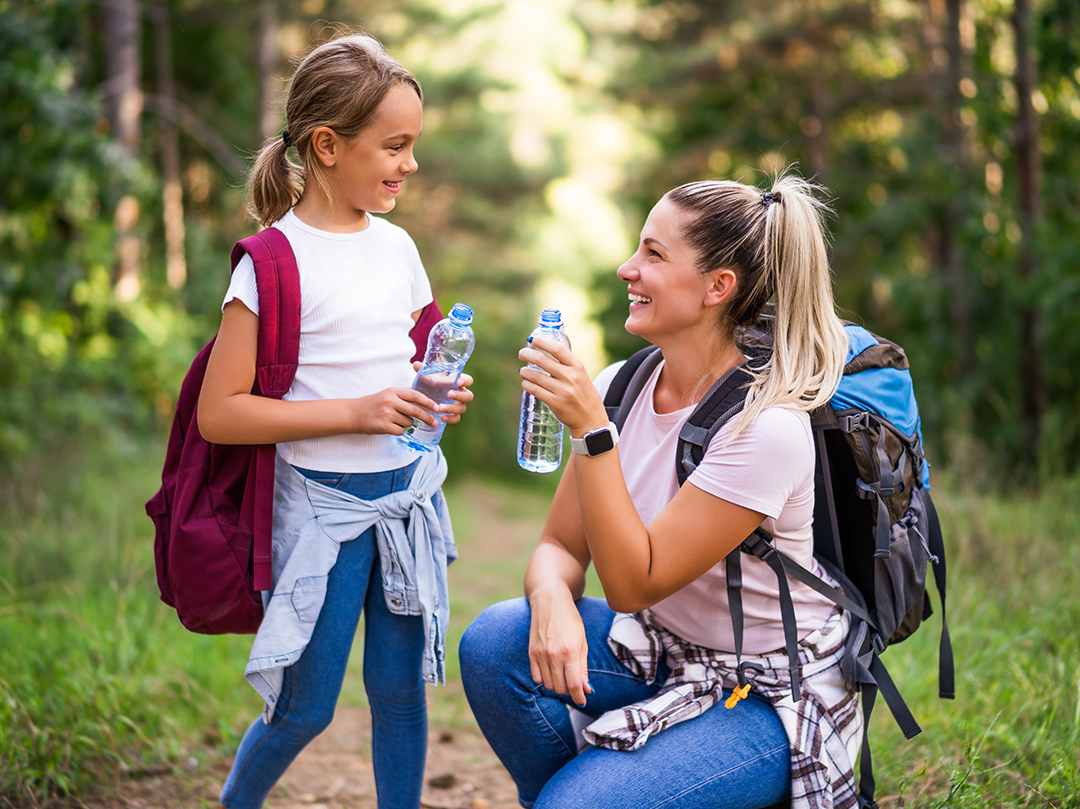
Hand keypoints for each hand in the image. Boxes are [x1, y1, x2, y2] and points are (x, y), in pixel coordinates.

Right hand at [351, 387, 439, 435]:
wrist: (353, 413)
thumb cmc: (373, 404)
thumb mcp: (388, 394)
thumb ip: (403, 396)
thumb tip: (424, 401)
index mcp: (393, 391)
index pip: (416, 396)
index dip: (428, 402)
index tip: (437, 408)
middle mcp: (390, 401)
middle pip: (416, 410)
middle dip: (427, 418)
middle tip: (434, 423)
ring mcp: (387, 413)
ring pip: (408, 422)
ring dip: (407, 424)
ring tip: (395, 421)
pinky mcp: (384, 426)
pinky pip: (401, 431)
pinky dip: (399, 430)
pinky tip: (391, 427)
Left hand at [410, 362, 474, 424]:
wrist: (426, 395)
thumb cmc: (431, 382)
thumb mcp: (428, 375)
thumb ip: (423, 369)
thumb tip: (416, 365)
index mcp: (458, 382)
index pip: (468, 380)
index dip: (466, 381)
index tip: (459, 382)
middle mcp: (460, 394)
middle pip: (468, 396)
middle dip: (460, 395)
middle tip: (449, 394)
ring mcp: (457, 405)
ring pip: (462, 408)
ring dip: (452, 408)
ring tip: (441, 408)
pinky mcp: (453, 414)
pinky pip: (456, 418)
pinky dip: (451, 419)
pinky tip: (442, 418)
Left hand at [518, 337, 607, 437]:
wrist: (591, 420)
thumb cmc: (584, 395)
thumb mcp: (582, 376)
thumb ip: (567, 365)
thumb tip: (547, 351)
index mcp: (578, 367)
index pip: (558, 349)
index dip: (542, 342)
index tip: (532, 339)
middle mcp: (571, 377)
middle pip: (542, 360)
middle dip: (527, 355)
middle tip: (521, 353)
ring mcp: (563, 391)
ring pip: (536, 376)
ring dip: (525, 371)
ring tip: (522, 371)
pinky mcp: (555, 403)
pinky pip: (535, 390)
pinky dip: (527, 384)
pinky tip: (525, 382)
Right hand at [528, 586, 593, 706]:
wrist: (550, 601)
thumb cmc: (570, 620)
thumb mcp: (582, 642)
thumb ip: (583, 668)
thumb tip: (587, 690)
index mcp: (571, 651)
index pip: (575, 685)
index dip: (579, 697)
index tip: (583, 701)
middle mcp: (555, 655)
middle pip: (561, 688)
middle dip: (569, 690)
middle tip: (574, 683)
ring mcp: (541, 654)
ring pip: (549, 685)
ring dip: (557, 685)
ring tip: (563, 675)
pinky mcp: (531, 653)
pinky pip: (537, 678)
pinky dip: (545, 679)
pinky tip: (551, 672)